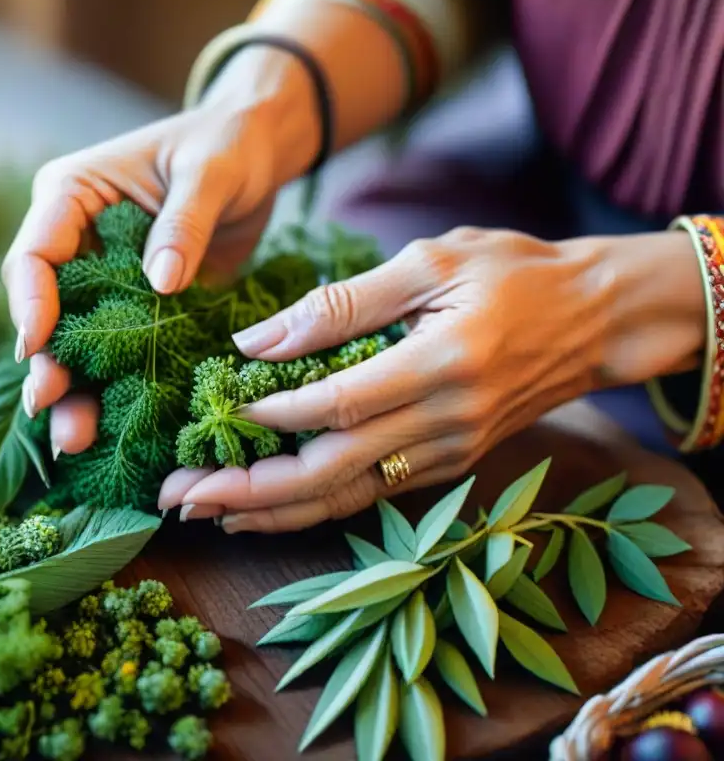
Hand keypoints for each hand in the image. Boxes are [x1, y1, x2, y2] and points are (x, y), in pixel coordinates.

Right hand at [1, 101, 292, 455]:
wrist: (257, 158)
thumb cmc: (228, 146)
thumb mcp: (211, 173)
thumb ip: (184, 224)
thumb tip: (160, 283)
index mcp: (71, 196)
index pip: (35, 254)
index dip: (32, 302)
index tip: (39, 345)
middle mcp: (75, 243)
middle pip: (45, 310)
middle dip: (46, 362)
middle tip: (49, 408)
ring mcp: (103, 280)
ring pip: (76, 343)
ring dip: (74, 391)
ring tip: (74, 440)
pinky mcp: (137, 308)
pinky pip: (119, 353)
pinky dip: (116, 388)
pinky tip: (115, 428)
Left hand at [159, 227, 624, 532]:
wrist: (595, 318)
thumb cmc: (513, 273)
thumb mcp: (430, 261)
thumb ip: (341, 302)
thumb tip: (256, 340)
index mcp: (441, 365)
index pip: (338, 404)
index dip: (271, 415)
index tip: (214, 414)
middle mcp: (445, 424)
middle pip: (331, 471)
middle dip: (248, 489)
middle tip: (179, 495)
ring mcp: (447, 453)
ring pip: (346, 497)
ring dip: (269, 511)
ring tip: (201, 512)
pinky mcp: (446, 464)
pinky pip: (369, 495)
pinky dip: (310, 506)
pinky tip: (263, 508)